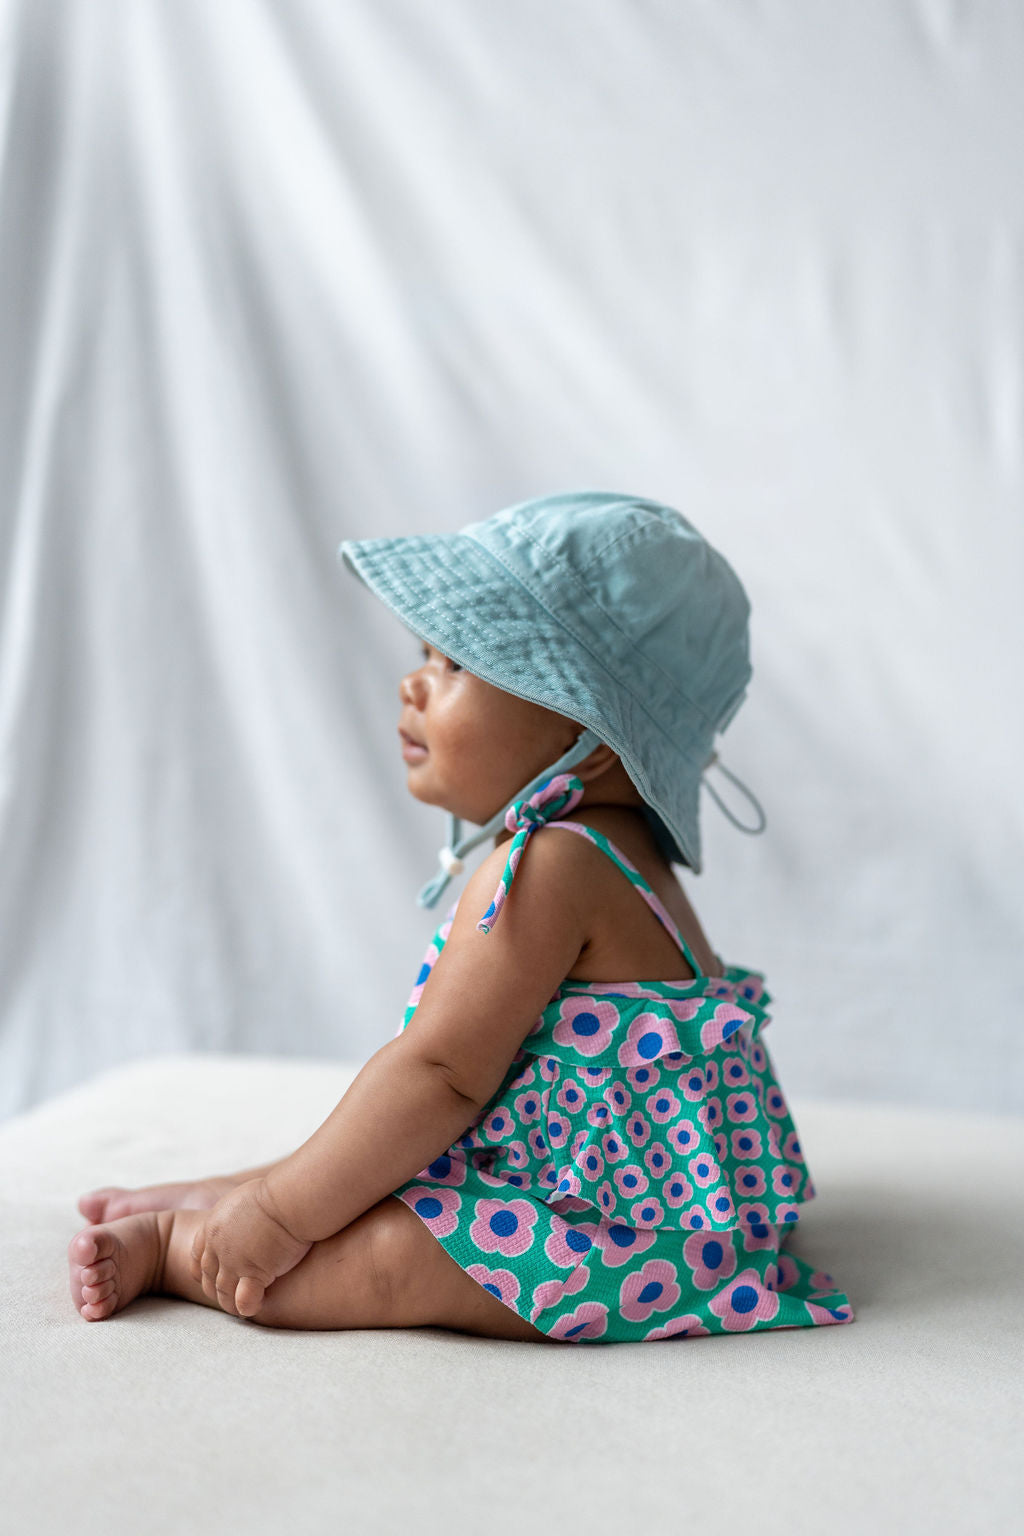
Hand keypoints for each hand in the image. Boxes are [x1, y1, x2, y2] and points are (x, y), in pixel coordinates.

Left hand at [189, 1177, 313, 1317]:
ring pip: (223, 1292)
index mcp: (213, 1225)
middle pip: (208, 1277)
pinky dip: (247, 1306)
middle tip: (227, 1297)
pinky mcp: (253, 1273)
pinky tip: (255, 1307)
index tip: (213, 1276)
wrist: (289, 1199)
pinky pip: (243, 1300)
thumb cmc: (277, 1193)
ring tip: (240, 1310)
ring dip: (230, 1303)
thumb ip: (237, 1215)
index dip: (203, 1269)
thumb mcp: (244, 1198)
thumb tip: (246, 1218)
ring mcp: (233, 1262)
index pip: (196, 1255)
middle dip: (215, 1290)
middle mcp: (218, 1246)